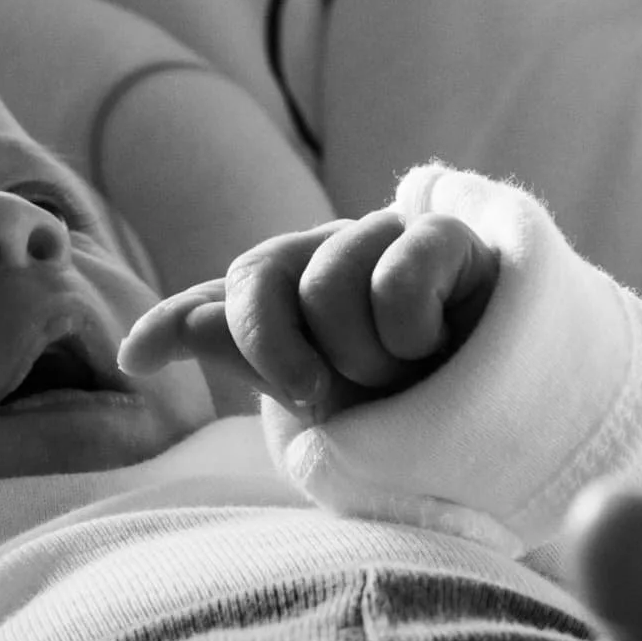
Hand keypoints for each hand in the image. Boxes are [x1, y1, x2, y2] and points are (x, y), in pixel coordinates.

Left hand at [120, 207, 499, 420]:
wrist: (507, 404)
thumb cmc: (413, 403)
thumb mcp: (322, 396)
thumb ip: (241, 357)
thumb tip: (134, 348)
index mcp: (291, 297)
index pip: (221, 297)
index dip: (174, 321)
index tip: (135, 360)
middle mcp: (327, 257)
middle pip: (259, 276)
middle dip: (278, 349)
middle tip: (321, 393)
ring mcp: (384, 239)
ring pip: (329, 282)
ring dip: (363, 356)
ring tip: (402, 378)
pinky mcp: (446, 237)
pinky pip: (398, 273)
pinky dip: (410, 328)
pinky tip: (441, 346)